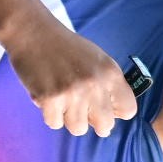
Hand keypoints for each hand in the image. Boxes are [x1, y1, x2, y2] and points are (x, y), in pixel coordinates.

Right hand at [4, 18, 137, 137]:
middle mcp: (94, 84)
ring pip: (78, 128)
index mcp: (110, 73)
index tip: (106, 108)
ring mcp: (72, 93)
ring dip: (70, 118)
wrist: (34, 33)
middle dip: (94, 122)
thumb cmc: (66, 48)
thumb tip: (111, 115)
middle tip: (83, 110)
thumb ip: (108, 85)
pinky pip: (55, 123)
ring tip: (63, 101)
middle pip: (105, 126)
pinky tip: (49, 97)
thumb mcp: (98, 59)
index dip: (116, 112)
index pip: (128, 110)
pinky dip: (51, 114)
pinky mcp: (50, 99)